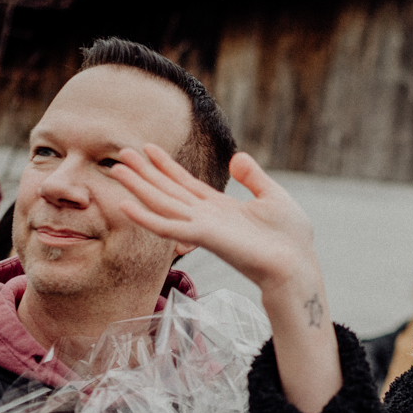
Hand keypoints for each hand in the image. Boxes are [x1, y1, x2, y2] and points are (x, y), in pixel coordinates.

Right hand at [109, 147, 315, 293]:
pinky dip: (145, 218)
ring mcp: (201, 228)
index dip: (166, 166)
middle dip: (145, 173)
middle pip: (167, 191)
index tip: (148, 149)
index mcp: (220, 208)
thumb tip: (237, 157)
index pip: (185, 183)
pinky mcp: (202, 237)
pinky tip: (126, 205)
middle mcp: (206, 217)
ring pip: (161, 204)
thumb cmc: (290, 238)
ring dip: (138, 188)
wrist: (296, 264)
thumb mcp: (272, 196)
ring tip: (116, 170)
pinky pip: (167, 227)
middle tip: (121, 154)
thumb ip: (253, 177)